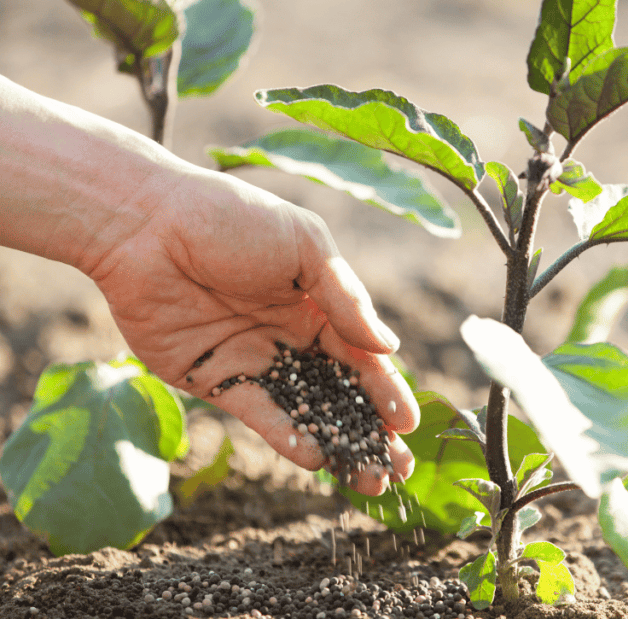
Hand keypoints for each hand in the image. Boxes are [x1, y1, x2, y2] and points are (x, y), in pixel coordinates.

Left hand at [86, 168, 416, 495]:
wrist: (146, 224)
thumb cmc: (231, 219)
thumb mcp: (305, 245)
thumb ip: (346, 299)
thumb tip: (389, 347)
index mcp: (319, 303)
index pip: (362, 355)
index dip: (387, 389)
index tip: (409, 423)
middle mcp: (291, 336)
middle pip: (340, 392)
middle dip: (371, 430)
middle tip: (398, 469)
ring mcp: (255, 360)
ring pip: (305, 411)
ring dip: (338, 445)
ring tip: (368, 480)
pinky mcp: (216, 380)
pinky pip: (260, 414)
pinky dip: (288, 438)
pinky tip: (317, 460)